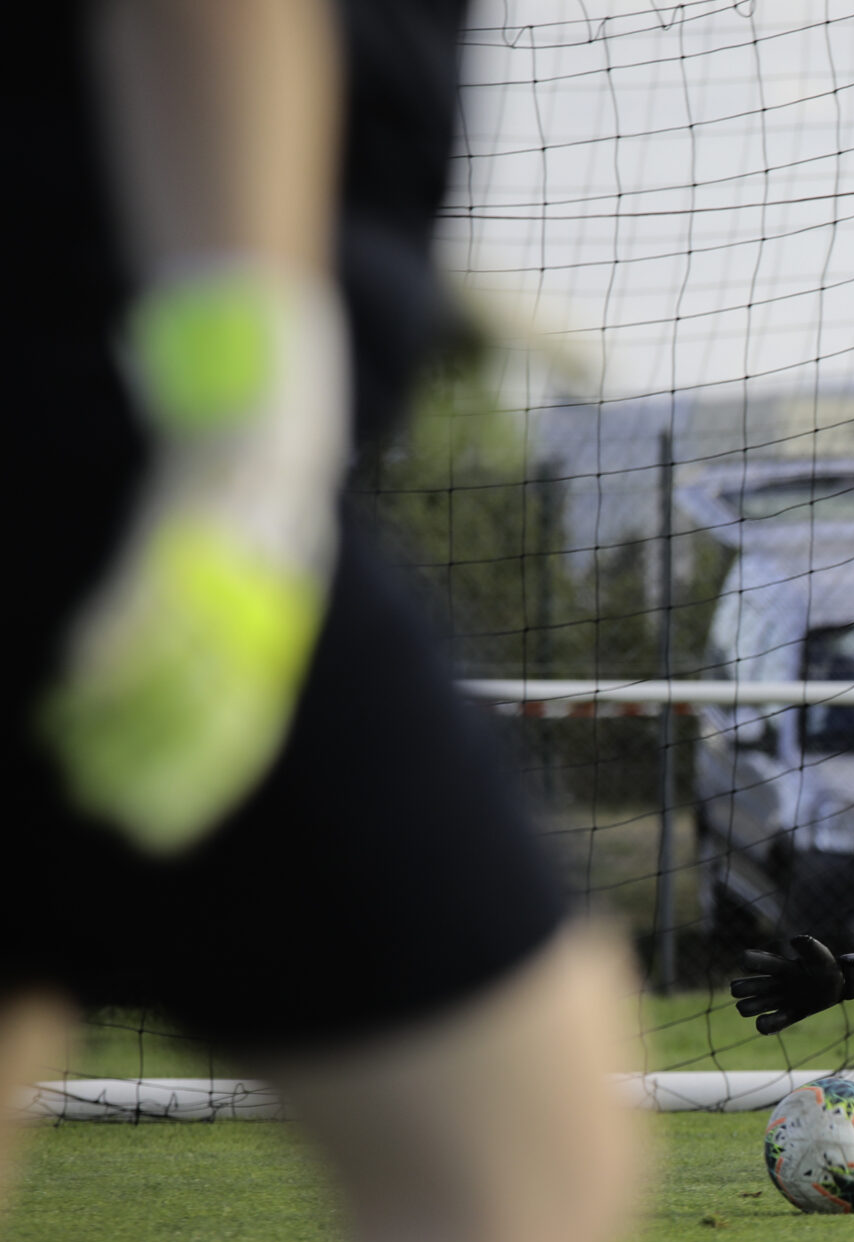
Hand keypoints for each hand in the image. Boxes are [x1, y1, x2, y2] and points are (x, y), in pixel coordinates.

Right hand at [39, 265, 349, 855]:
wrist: (262, 320)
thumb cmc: (249, 419)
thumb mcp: (254, 506)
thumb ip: (224, 572)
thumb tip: (194, 635)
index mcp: (285, 580)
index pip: (256, 700)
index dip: (216, 768)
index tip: (173, 825)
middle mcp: (272, 566)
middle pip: (227, 688)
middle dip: (175, 763)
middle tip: (128, 824)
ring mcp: (241, 528)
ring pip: (190, 641)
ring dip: (137, 710)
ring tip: (86, 763)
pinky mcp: (204, 482)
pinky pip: (157, 569)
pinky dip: (124, 622)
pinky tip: (85, 669)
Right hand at [730, 936, 853, 1033]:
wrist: (838, 985)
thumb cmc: (825, 966)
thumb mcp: (820, 954)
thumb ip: (809, 946)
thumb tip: (793, 941)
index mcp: (776, 966)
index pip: (748, 960)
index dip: (748, 961)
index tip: (765, 964)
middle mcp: (771, 984)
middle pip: (738, 988)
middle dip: (744, 989)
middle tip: (765, 988)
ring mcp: (777, 1001)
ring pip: (745, 1008)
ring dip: (752, 1008)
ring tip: (772, 1003)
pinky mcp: (787, 1016)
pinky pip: (766, 1026)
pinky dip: (767, 1025)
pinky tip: (783, 1016)